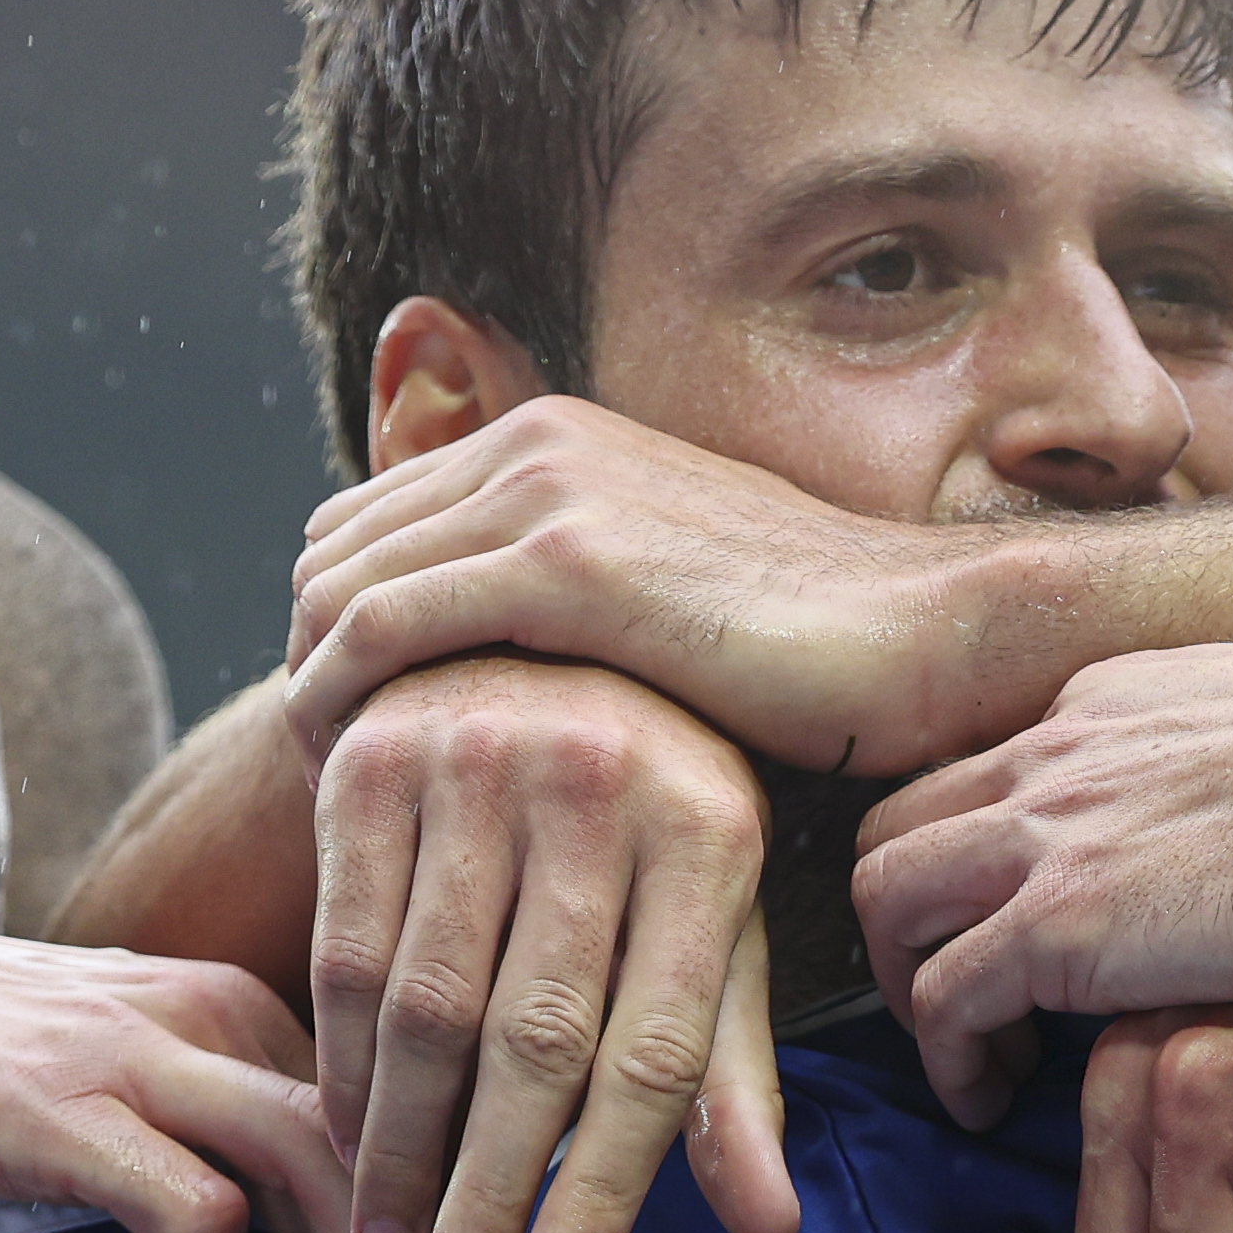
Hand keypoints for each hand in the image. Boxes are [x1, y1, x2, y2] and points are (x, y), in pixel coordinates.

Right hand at [0, 863, 411, 1232]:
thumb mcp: (52, 1071)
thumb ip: (152, 1127)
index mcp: (211, 1000)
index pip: (380, 1109)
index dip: (413, 1226)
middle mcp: (200, 1008)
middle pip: (385, 1142)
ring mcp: (133, 1052)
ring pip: (330, 1177)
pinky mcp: (60, 1111)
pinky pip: (206, 1226)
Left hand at [283, 398, 982, 771]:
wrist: (924, 633)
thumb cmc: (817, 647)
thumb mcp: (673, 590)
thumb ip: (584, 591)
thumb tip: (517, 654)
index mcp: (553, 437)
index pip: (371, 522)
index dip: (336, 627)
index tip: (353, 732)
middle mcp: (532, 442)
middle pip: (331, 550)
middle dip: (308, 659)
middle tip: (329, 773)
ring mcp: (544, 493)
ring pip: (333, 589)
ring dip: (311, 694)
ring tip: (336, 795)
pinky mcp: (561, 564)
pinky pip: (377, 631)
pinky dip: (340, 708)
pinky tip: (357, 785)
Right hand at [309, 656, 800, 1232]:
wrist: (534, 625)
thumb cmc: (650, 811)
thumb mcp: (715, 919)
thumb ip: (729, 1072)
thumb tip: (766, 1228)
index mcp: (711, 833)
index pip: (658, 1047)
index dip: (608, 1181)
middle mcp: (600, 785)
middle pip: (535, 1036)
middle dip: (490, 1188)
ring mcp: (478, 760)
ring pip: (427, 1004)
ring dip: (402, 1146)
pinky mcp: (375, 757)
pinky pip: (348, 945)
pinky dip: (344, 1059)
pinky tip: (350, 1137)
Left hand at [852, 643, 1232, 1119]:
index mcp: (1119, 700)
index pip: (1001, 769)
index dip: (995, 857)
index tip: (1033, 927)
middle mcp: (1058, 751)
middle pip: (907, 823)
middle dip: (914, 916)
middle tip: (966, 996)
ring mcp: (1047, 834)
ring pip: (890, 900)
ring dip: (910, 986)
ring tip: (969, 1058)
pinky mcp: (1059, 929)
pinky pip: (942, 998)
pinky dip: (947, 1056)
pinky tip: (991, 1099)